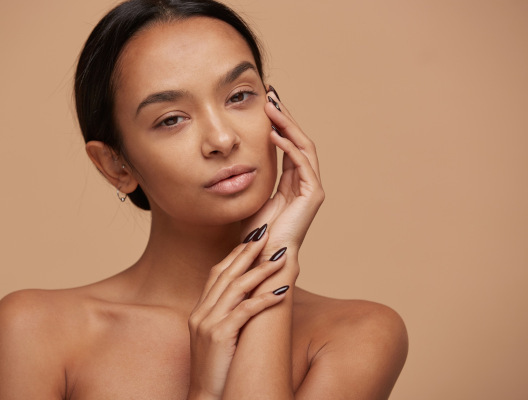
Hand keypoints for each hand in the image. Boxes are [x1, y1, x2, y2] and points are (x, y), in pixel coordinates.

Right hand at [187, 231, 289, 398]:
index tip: (252, 238)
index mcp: (200, 311)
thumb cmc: (217, 369)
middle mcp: (201, 313)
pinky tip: (281, 292)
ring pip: (236, 288)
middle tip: (266, 233)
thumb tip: (250, 298)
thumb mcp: (218, 337)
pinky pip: (245, 311)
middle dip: (247, 252)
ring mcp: (208, 324)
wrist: (206, 397)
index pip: (217, 273)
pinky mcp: (220, 337)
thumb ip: (228, 315)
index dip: (235, 253)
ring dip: (260, 270)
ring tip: (280, 257)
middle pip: (226, 273)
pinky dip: (263, 299)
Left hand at [243, 88, 323, 256]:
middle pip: (298, 139)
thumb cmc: (253, 233)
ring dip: (288, 126)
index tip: (265, 102)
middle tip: (271, 94)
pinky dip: (289, 148)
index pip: (288, 144)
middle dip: (285, 116)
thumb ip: (250, 176)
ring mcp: (312, 188)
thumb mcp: (250, 195)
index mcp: (292, 181)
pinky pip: (302, 164)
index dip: (278, 122)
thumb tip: (234, 156)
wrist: (262, 257)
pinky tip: (273, 135)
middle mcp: (305, 181)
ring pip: (303, 146)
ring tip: (271, 108)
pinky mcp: (313, 195)